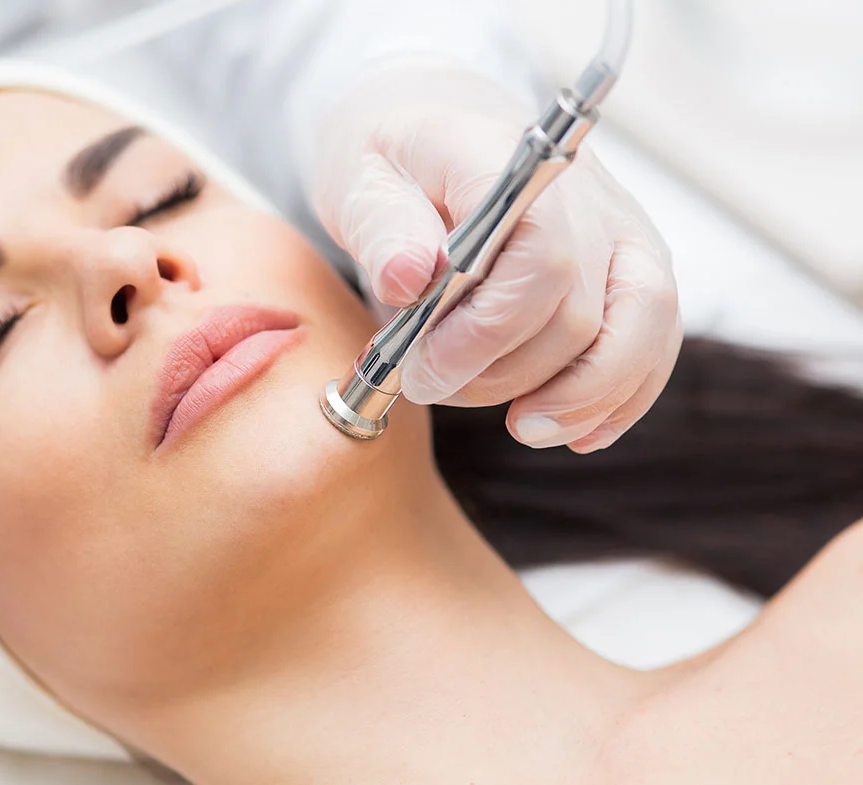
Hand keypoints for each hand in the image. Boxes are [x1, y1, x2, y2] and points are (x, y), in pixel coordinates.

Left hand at [309, 57, 681, 452]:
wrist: (434, 126)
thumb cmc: (392, 155)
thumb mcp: (358, 175)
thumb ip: (381, 224)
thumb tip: (408, 277)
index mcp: (511, 160)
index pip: (539, 256)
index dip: (486, 331)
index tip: (424, 368)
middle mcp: (585, 193)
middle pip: (578, 311)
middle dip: (505, 374)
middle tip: (431, 387)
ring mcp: (619, 229)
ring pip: (639, 331)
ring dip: (577, 399)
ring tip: (520, 427)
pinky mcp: (630, 265)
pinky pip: (654, 339)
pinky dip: (619, 396)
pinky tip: (573, 431)